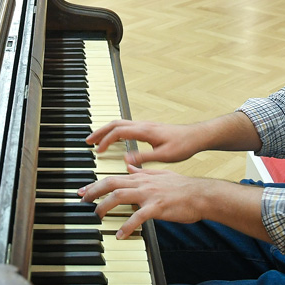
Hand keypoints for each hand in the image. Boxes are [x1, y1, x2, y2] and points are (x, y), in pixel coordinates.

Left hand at [79, 164, 222, 238]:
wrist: (201, 195)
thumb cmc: (183, 187)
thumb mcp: (161, 175)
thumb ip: (143, 172)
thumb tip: (129, 169)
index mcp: (142, 178)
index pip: (113, 178)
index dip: (95, 184)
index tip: (82, 190)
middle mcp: (142, 184)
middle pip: (111, 184)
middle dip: (93, 191)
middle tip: (82, 201)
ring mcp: (149, 195)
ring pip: (120, 196)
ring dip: (104, 206)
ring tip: (97, 217)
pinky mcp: (157, 207)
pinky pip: (138, 217)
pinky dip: (127, 226)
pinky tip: (120, 235)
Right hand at [86, 118, 211, 165]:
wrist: (196, 136)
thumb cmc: (183, 146)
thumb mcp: (164, 155)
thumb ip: (144, 157)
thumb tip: (125, 161)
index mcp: (145, 131)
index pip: (119, 132)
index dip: (106, 140)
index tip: (97, 151)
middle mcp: (143, 125)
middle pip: (115, 124)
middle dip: (100, 132)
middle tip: (88, 141)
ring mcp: (145, 125)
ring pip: (120, 123)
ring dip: (106, 131)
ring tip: (97, 140)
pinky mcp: (148, 128)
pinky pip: (126, 126)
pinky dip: (116, 132)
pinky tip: (115, 140)